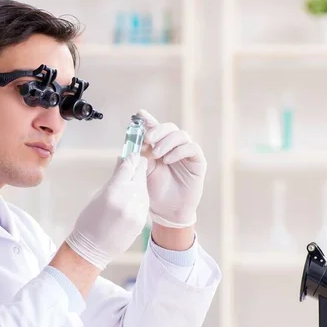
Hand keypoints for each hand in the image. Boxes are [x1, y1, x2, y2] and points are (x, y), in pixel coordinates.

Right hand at [66, 155, 148, 269]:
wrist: (93, 248)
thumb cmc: (90, 220)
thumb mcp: (99, 195)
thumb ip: (115, 177)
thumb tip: (123, 159)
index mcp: (114, 191)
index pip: (130, 165)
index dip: (130, 158)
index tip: (130, 156)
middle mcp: (128, 200)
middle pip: (140, 174)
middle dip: (136, 169)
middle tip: (132, 167)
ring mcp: (137, 211)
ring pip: (144, 187)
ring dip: (138, 184)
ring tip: (126, 189)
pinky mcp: (142, 220)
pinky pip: (144, 201)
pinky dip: (138, 198)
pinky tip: (128, 202)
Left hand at [137, 109, 206, 228]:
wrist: (167, 212)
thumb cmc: (154, 193)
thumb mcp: (142, 173)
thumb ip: (138, 158)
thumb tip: (128, 144)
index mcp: (159, 146)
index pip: (155, 128)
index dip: (148, 120)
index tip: (138, 115)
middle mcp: (173, 147)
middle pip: (169, 127)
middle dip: (157, 130)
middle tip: (148, 139)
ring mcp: (186, 153)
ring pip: (180, 135)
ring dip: (167, 142)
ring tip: (156, 155)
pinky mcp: (197, 161)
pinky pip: (191, 148)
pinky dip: (178, 151)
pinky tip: (167, 160)